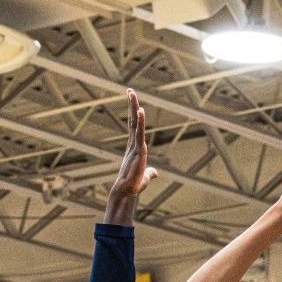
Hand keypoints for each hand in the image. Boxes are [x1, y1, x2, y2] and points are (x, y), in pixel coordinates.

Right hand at [104, 89, 158, 222]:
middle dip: (131, 104)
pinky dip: (140, 121)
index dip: (133, 113)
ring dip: (133, 106)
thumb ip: (150, 172)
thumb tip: (155, 173)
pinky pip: (139, 132)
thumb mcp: (145, 176)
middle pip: (133, 119)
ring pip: (134, 122)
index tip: (131, 101)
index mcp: (134, 146)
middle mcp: (133, 143)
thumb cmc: (134, 185)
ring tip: (131, 93)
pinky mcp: (138, 149)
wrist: (127, 191)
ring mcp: (135, 145)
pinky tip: (141, 110)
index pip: (134, 126)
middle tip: (129, 90)